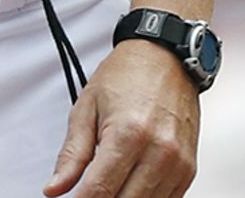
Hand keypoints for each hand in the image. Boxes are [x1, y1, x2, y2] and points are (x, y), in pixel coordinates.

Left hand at [44, 41, 200, 197]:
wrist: (164, 59)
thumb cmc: (126, 76)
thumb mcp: (86, 108)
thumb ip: (72, 154)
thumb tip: (55, 188)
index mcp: (128, 134)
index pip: (100, 190)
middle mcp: (159, 152)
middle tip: (86, 193)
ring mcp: (178, 164)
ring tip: (107, 188)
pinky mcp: (189, 170)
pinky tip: (129, 188)